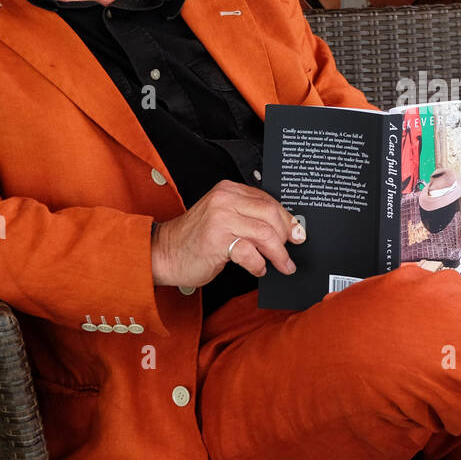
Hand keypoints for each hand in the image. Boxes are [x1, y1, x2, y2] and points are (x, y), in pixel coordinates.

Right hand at [151, 180, 305, 287]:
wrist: (162, 253)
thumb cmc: (195, 239)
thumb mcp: (222, 218)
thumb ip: (248, 217)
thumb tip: (284, 229)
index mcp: (228, 190)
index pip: (268, 200)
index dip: (287, 219)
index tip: (298, 233)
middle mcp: (224, 200)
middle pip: (271, 214)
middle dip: (286, 235)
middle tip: (291, 252)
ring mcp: (220, 219)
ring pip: (265, 233)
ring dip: (278, 254)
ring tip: (282, 265)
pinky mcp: (216, 240)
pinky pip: (250, 252)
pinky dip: (259, 264)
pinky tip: (258, 268)